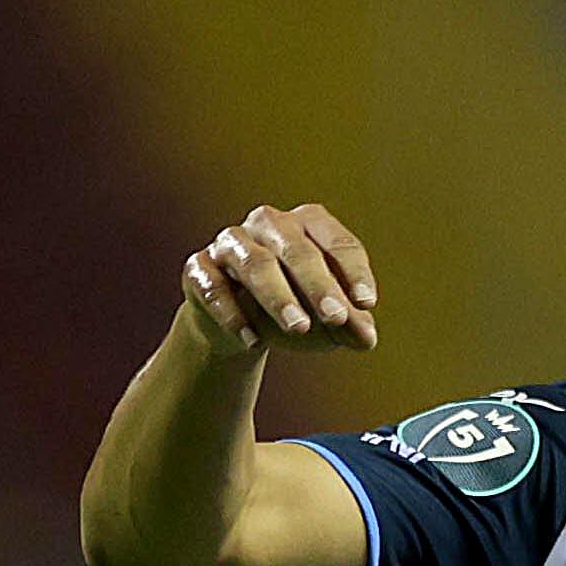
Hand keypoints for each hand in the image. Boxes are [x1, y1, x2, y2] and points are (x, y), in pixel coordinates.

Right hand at [180, 205, 381, 358]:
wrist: (242, 325)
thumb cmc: (298, 308)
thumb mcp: (330, 319)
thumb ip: (351, 325)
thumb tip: (366, 338)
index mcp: (309, 225)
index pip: (337, 242)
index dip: (354, 272)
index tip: (366, 303)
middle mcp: (269, 224)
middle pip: (296, 249)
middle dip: (318, 284)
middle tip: (336, 317)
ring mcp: (231, 243)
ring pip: (254, 263)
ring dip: (278, 297)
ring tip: (299, 329)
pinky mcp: (199, 268)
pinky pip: (212, 286)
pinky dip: (232, 313)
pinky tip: (252, 341)